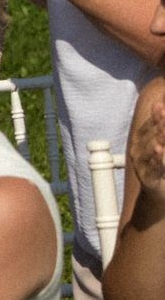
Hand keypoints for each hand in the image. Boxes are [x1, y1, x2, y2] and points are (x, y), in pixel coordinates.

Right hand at [130, 77, 164, 202]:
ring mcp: (142, 165)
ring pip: (151, 150)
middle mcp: (138, 152)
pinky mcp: (148, 178)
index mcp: (140, 143)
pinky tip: (159, 151)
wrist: (157, 195)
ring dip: (158, 139)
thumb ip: (158, 133)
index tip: (160, 104)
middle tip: (163, 112)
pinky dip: (156, 159)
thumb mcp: (159, 149)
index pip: (148, 126)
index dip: (155, 115)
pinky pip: (154, 167)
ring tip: (163, 130)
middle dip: (158, 124)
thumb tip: (160, 108)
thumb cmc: (160, 167)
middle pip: (150, 135)